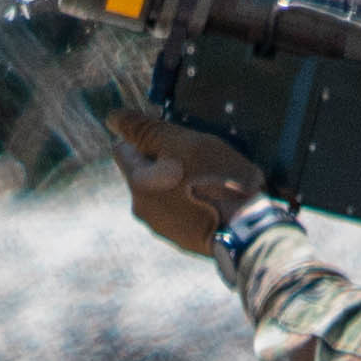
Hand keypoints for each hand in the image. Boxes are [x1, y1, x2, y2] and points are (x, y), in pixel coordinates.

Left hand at [107, 110, 264, 256]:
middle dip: (163, 161)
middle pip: (144, 173)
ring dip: (178, 182)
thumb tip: (112, 118)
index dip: (144, 137)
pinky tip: (213, 199)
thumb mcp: (182, 143)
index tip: (172, 137)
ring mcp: (163, 229)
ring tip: (208, 179)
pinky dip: (191, 202)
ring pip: (163, 193)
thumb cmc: (213, 178)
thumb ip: (146, 130)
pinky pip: (180, 211)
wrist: (248, 230)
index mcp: (136, 184)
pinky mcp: (184, 242)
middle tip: (196, 157)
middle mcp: (142, 210)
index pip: (123, 149)